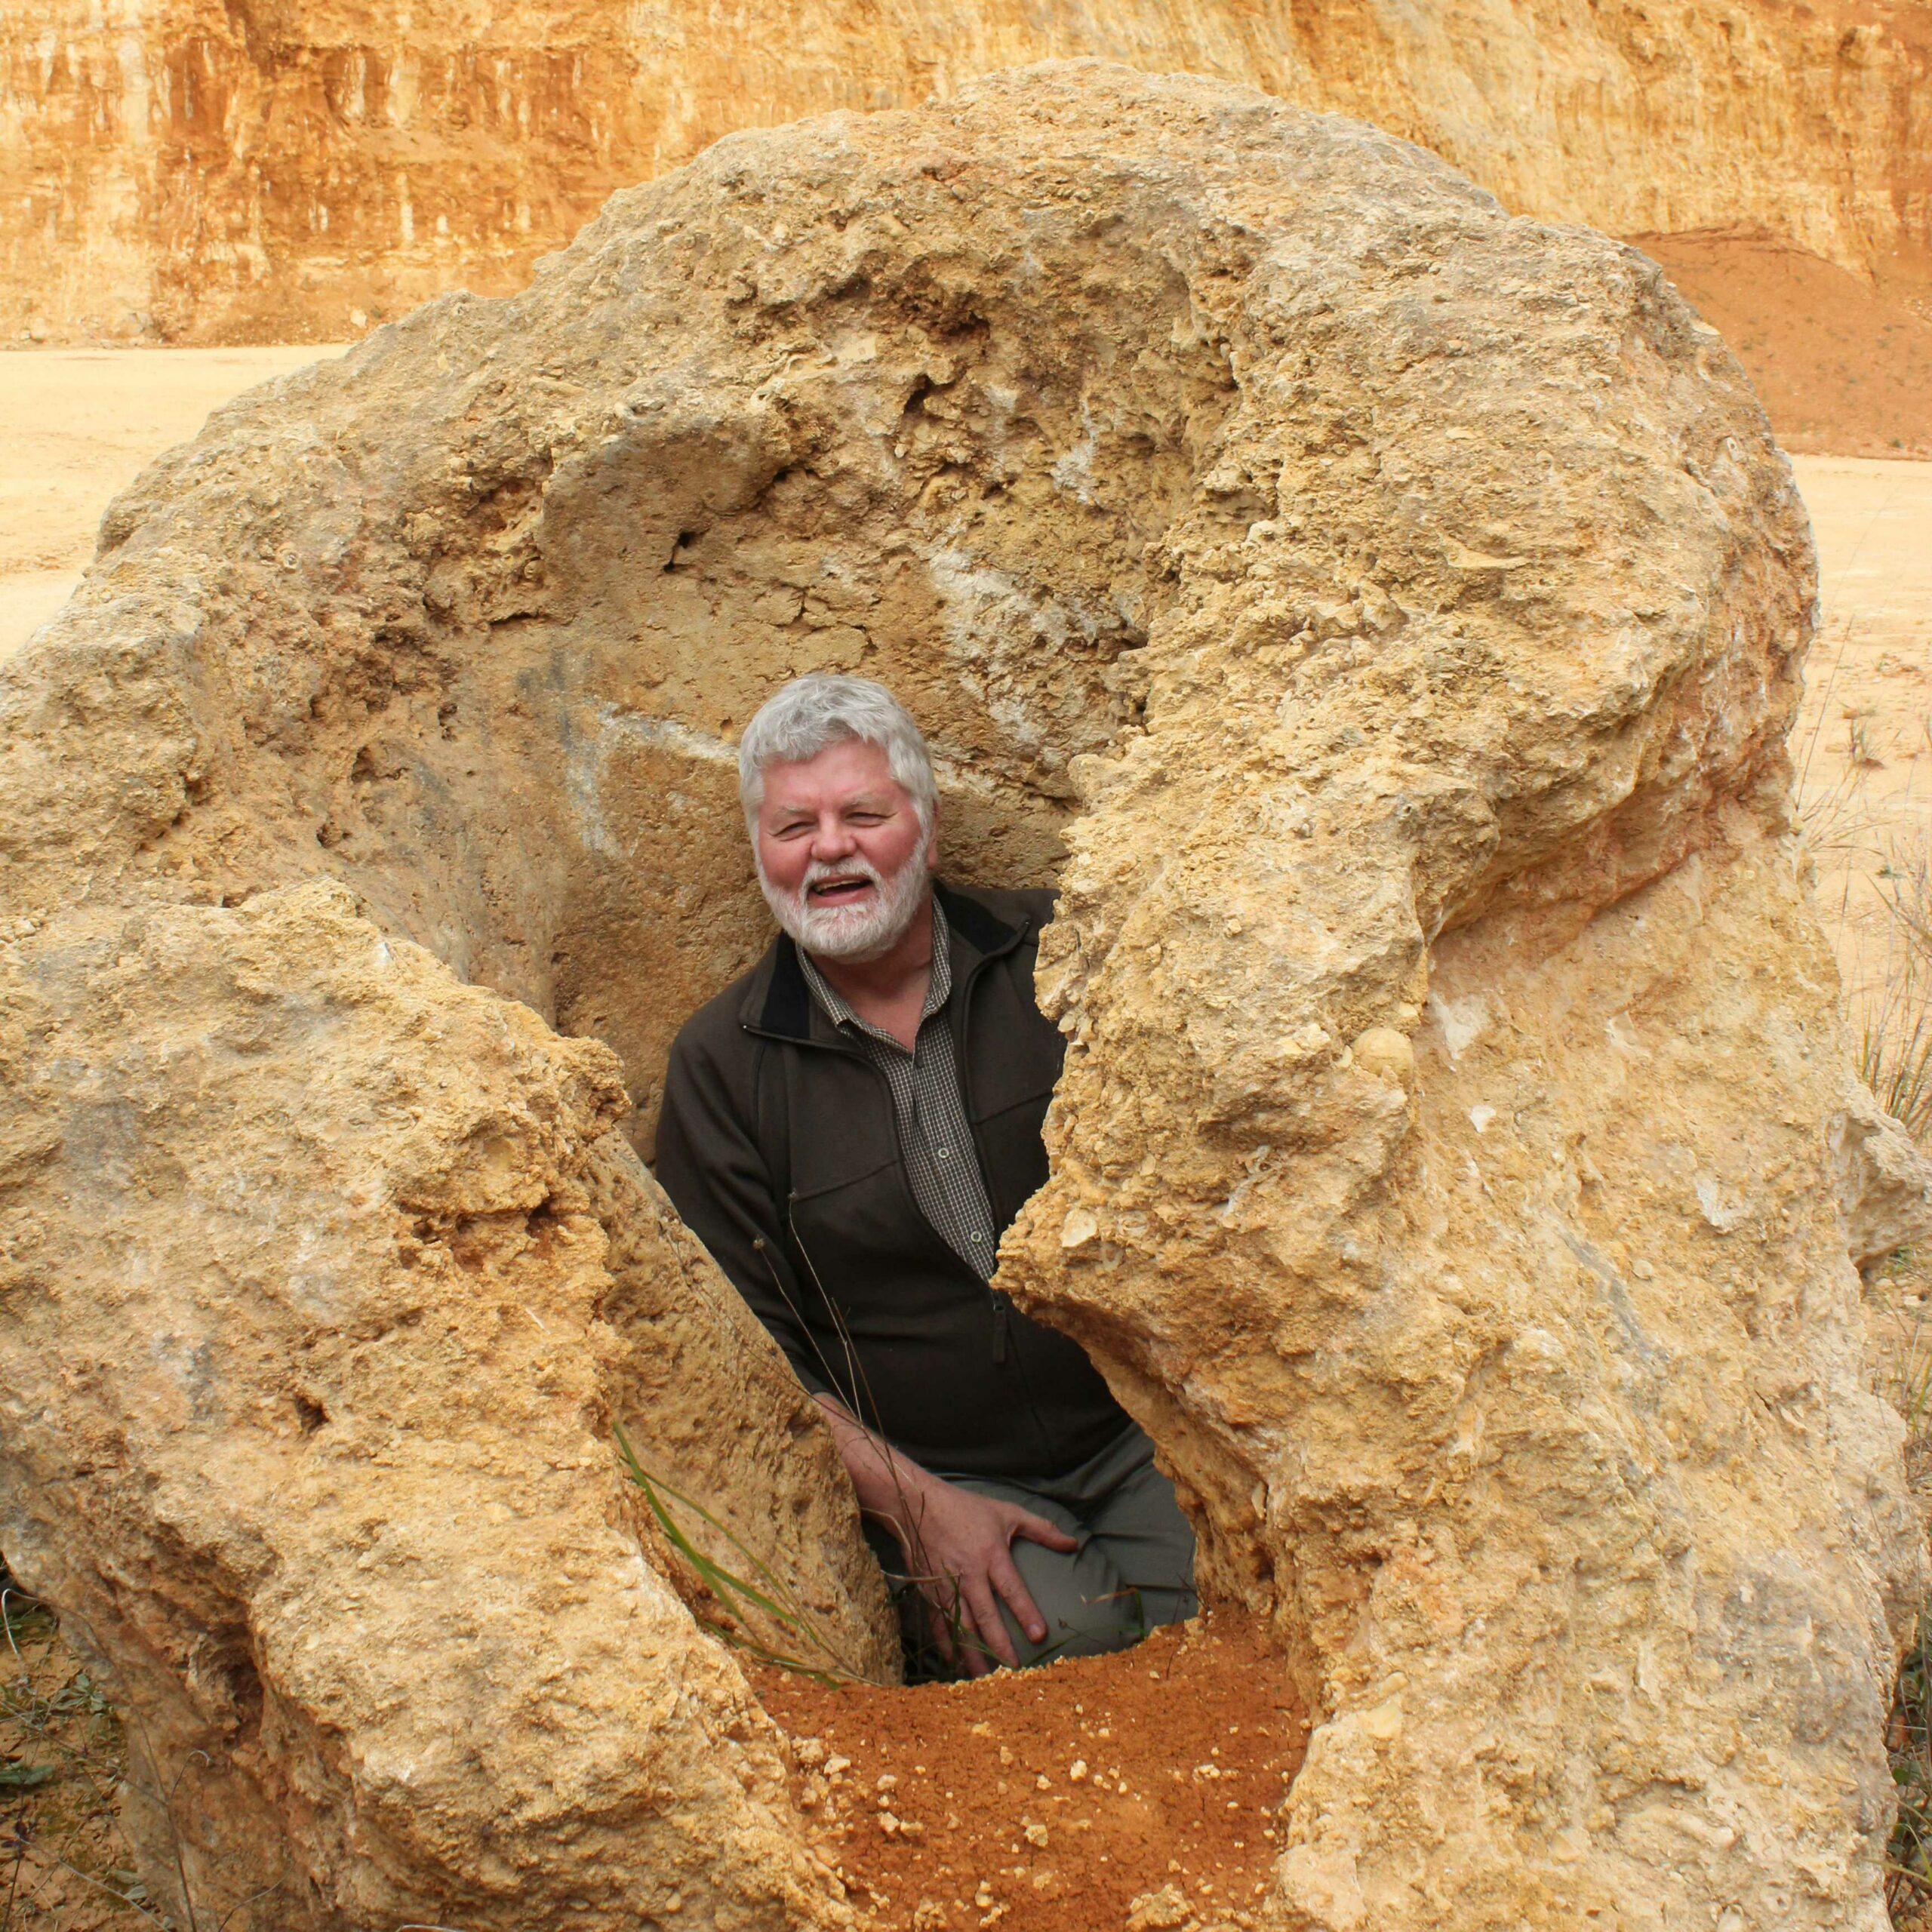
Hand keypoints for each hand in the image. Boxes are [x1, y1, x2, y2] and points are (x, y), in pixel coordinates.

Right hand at [810, 1394, 1078, 1674]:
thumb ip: (1041, 1529)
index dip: (1025, 1612)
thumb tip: (1073, 1544)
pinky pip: (938, 1623)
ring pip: (961, 1625)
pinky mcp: (928, 1591)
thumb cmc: (966, 1509)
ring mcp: (945, 1585)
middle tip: (1013, 1671)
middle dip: (999, 1644)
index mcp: (990, 1554)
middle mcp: (968, 1574)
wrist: (916, 1505)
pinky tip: (955, 1662)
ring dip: (973, 1653)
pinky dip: (946, 1644)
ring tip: (986, 1679)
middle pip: (985, 1616)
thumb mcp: (1006, 1512)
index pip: (1011, 1588)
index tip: (1039, 1635)